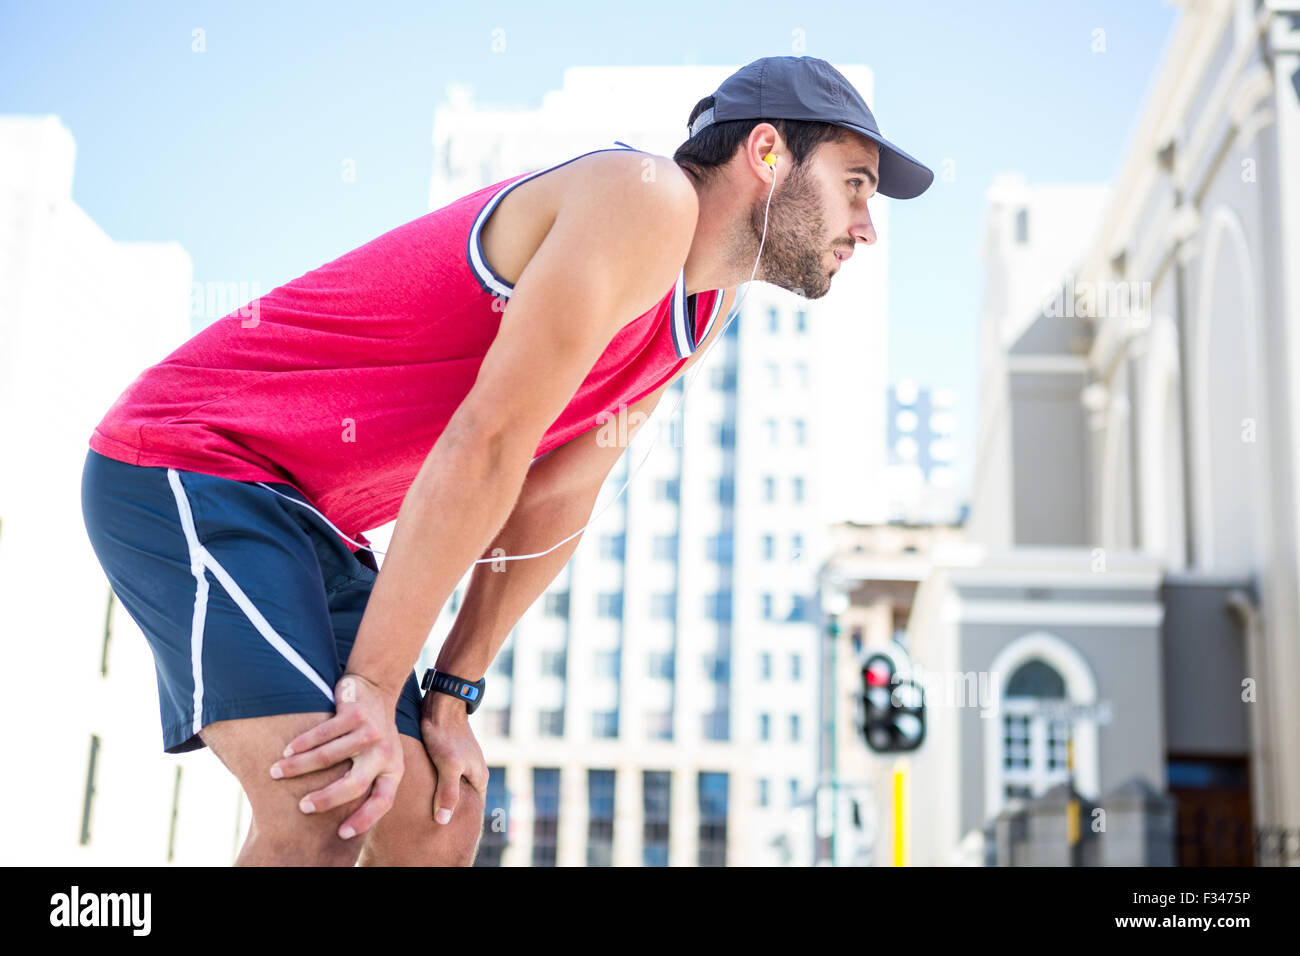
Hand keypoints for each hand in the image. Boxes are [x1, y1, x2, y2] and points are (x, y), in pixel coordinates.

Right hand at [269, 672, 404, 839]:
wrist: (377, 688)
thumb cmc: (372, 734)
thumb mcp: (381, 758)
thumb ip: (370, 781)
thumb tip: (342, 820)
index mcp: (393, 768)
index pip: (383, 801)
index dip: (364, 820)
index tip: (342, 834)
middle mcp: (384, 752)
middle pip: (354, 784)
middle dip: (326, 799)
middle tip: (303, 807)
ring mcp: (370, 732)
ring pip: (328, 757)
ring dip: (298, 767)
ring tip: (277, 773)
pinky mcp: (354, 714)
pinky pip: (322, 733)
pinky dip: (301, 744)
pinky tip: (286, 751)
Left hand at [420, 687, 488, 824]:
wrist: (443, 702)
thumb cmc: (446, 734)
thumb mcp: (448, 765)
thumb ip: (447, 793)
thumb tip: (443, 821)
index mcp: (479, 776)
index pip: (473, 807)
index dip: (460, 819)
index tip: (443, 831)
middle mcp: (474, 769)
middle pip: (462, 797)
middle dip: (449, 809)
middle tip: (431, 822)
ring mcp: (462, 760)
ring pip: (451, 785)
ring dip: (440, 795)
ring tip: (424, 808)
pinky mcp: (449, 752)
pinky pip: (443, 774)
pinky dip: (434, 782)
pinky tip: (420, 786)